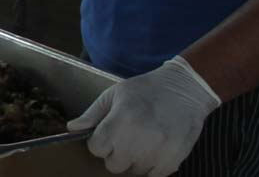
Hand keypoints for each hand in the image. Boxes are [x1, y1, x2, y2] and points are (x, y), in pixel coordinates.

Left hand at [68, 56, 220, 175]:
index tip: (108, 135)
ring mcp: (157, 152)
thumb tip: (73, 128)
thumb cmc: (147, 89)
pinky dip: (152, 166)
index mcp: (120, 121)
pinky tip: (155, 149)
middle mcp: (137, 139)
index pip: (96, 149)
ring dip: (135, 160)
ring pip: (134, 171)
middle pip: (113, 165)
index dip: (99, 142)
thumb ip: (92, 113)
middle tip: (126, 139)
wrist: (185, 89)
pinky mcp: (173, 159)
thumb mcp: (115, 94)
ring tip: (143, 141)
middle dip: (116, 153)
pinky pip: (154, 175)